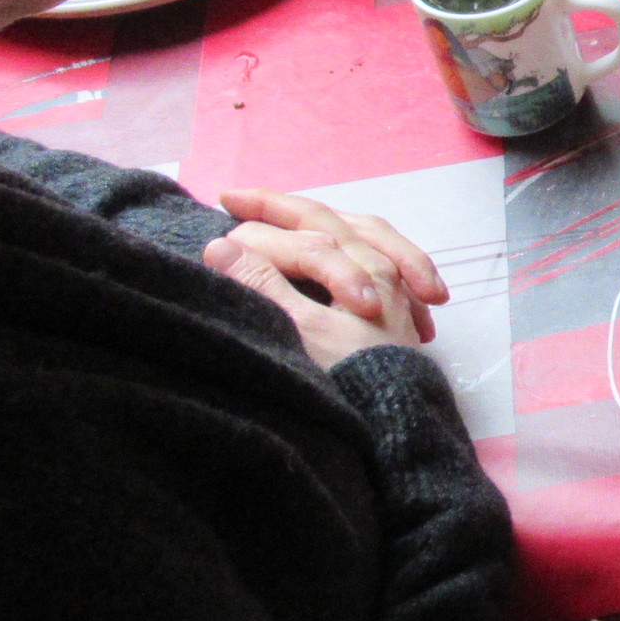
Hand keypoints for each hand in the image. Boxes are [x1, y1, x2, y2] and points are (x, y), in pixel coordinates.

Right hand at [204, 189, 449, 369]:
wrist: (397, 421)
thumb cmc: (350, 375)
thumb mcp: (300, 329)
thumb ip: (263, 283)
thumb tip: (221, 245)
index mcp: (362, 265)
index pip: (306, 221)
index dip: (263, 207)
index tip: (224, 199)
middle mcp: (385, 269)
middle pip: (335, 221)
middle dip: (287, 208)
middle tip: (242, 199)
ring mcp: (396, 290)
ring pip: (362, 238)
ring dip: (326, 224)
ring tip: (291, 220)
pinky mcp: (398, 315)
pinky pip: (378, 263)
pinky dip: (351, 251)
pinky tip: (337, 258)